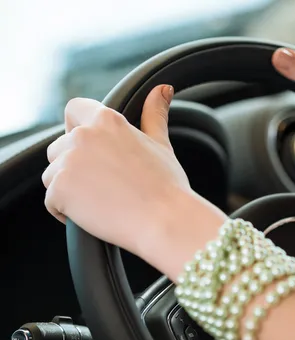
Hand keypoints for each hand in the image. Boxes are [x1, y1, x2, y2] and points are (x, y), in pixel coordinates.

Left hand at [43, 85, 226, 278]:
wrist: (165, 220)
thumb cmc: (167, 185)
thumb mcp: (161, 144)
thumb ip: (154, 114)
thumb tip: (162, 89)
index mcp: (107, 121)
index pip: (74, 109)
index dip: (77, 127)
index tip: (92, 148)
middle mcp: (83, 136)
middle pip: (59, 147)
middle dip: (75, 165)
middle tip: (106, 183)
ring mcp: (68, 162)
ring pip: (53, 174)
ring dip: (70, 188)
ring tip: (103, 200)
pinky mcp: (59, 189)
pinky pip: (51, 200)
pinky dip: (67, 211)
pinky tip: (95, 214)